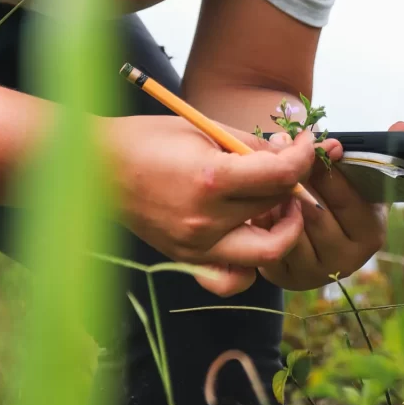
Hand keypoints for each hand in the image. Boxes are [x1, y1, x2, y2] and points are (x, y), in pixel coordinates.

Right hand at [98, 115, 315, 294]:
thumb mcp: (203, 127)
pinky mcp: (186, 259)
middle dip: (295, 182)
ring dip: (282, 225)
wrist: (95, 167)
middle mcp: (206, 219)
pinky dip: (251, 263)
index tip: (308, 143)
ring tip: (277, 203)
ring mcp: (196, 246)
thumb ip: (249, 143)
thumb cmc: (147, 138)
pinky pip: (234, 277)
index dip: (304, 156)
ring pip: (266, 249)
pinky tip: (249, 233)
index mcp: (212, 178)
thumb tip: (288, 150)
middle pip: (277, 206)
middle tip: (292, 165)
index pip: (281, 174)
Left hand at [257, 121, 403, 290]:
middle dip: (297, 178)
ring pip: (290, 228)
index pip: (349, 198)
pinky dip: (263, 218)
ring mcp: (317, 273)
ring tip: (268, 172)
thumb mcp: (356, 177)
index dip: (330, 169)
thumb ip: (373, 152)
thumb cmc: (335, 199)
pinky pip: (270, 243)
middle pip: (316, 213)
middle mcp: (348, 258)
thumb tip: (401, 123)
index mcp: (370, 231)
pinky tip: (259, 198)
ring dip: (276, 198)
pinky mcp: (287, 279)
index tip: (316, 145)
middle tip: (282, 150)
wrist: (309, 238)